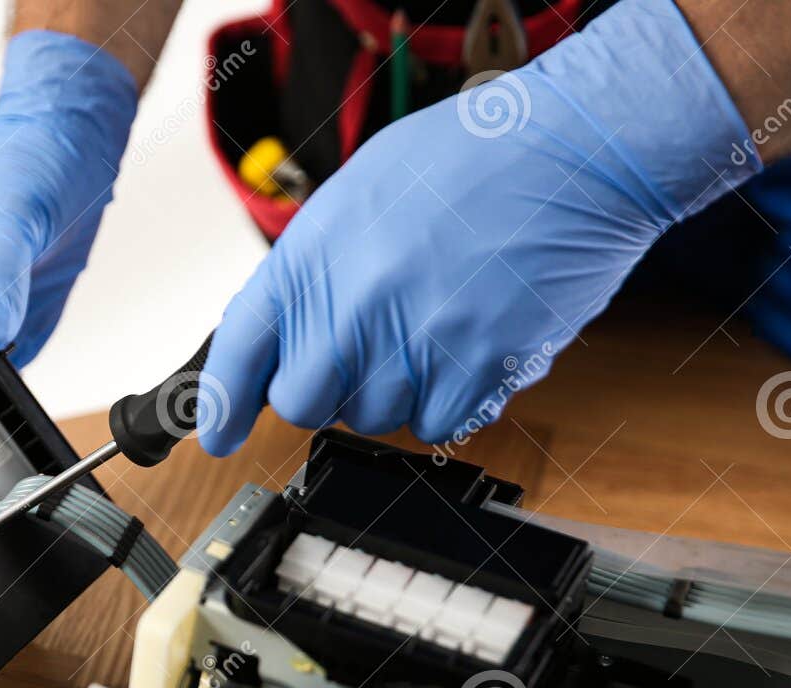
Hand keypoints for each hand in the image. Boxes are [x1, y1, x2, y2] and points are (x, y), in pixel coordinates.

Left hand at [199, 0, 760, 453]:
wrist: (572, 150)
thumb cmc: (467, 163)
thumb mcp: (355, 200)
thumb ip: (314, 273)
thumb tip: (284, 336)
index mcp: (310, 256)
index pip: (240, 350)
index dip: (222, 403)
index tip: (218, 433)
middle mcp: (353, 305)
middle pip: (302, 403)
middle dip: (324, 391)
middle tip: (361, 354)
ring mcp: (414, 343)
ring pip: (373, 417)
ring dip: (394, 390)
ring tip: (430, 325)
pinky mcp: (476, 370)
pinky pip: (437, 425)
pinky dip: (450, 401)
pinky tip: (467, 347)